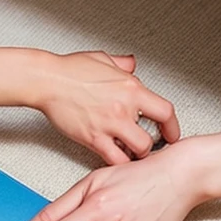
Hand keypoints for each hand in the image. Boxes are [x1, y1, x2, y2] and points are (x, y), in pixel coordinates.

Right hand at [38, 51, 179, 164]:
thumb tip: (131, 64)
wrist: (48, 80)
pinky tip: (114, 157)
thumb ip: (123, 64)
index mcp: (131, 87)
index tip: (172, 132)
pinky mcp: (92, 138)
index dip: (172, 126)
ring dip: (136, 155)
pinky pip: (112, 159)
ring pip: (136, 151)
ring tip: (132, 153)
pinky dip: (117, 162)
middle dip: (152, 145)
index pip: (165, 111)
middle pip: (152, 138)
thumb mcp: (104, 58)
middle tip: (150, 146)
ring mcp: (109, 125)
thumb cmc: (71, 69)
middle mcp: (123, 107)